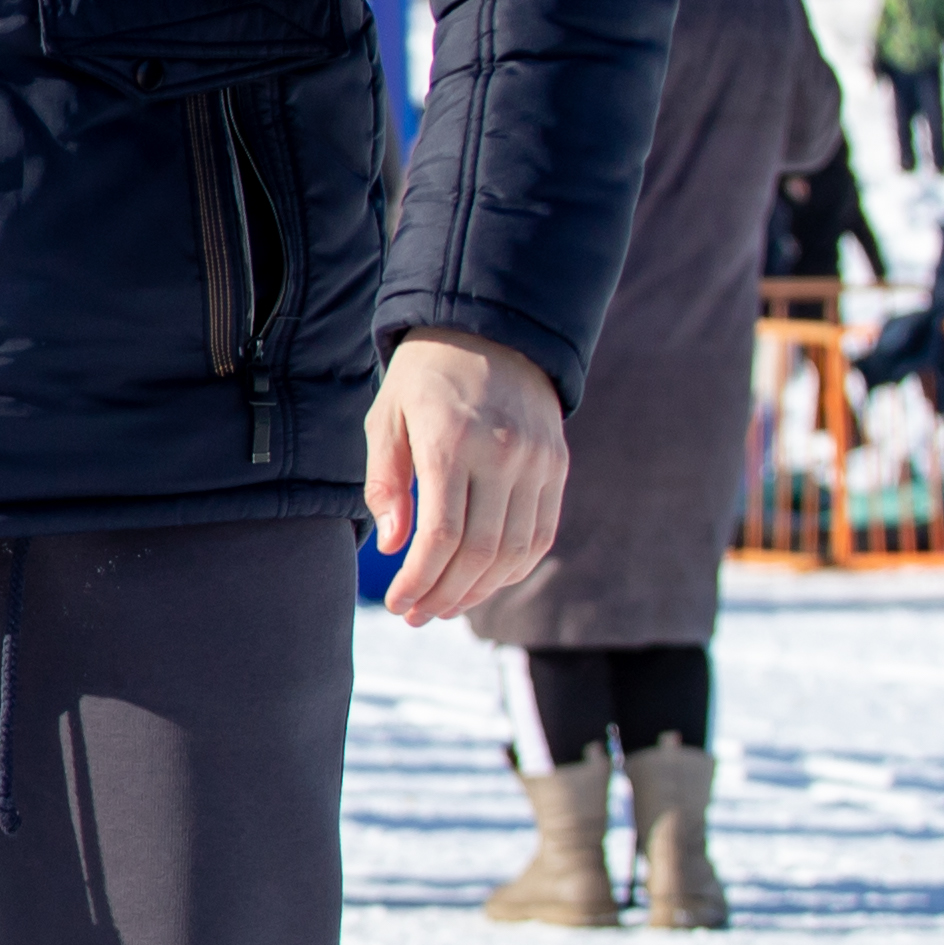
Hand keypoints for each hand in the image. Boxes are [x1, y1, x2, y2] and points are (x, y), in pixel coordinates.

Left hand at [364, 329, 567, 624]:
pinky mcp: (558, 467)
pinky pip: (541, 534)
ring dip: (480, 590)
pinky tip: (483, 581)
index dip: (420, 581)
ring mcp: (538, 462)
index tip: (399, 603)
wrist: (491, 329)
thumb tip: (395, 546)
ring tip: (445, 605)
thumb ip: (385, 484)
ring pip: (515, 552)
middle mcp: (503, 454)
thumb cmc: (424, 379)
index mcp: (452, 442)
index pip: (441, 536)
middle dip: (445, 594)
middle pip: (480, 552)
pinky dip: (513, 568)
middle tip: (418, 615)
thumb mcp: (385, 419)